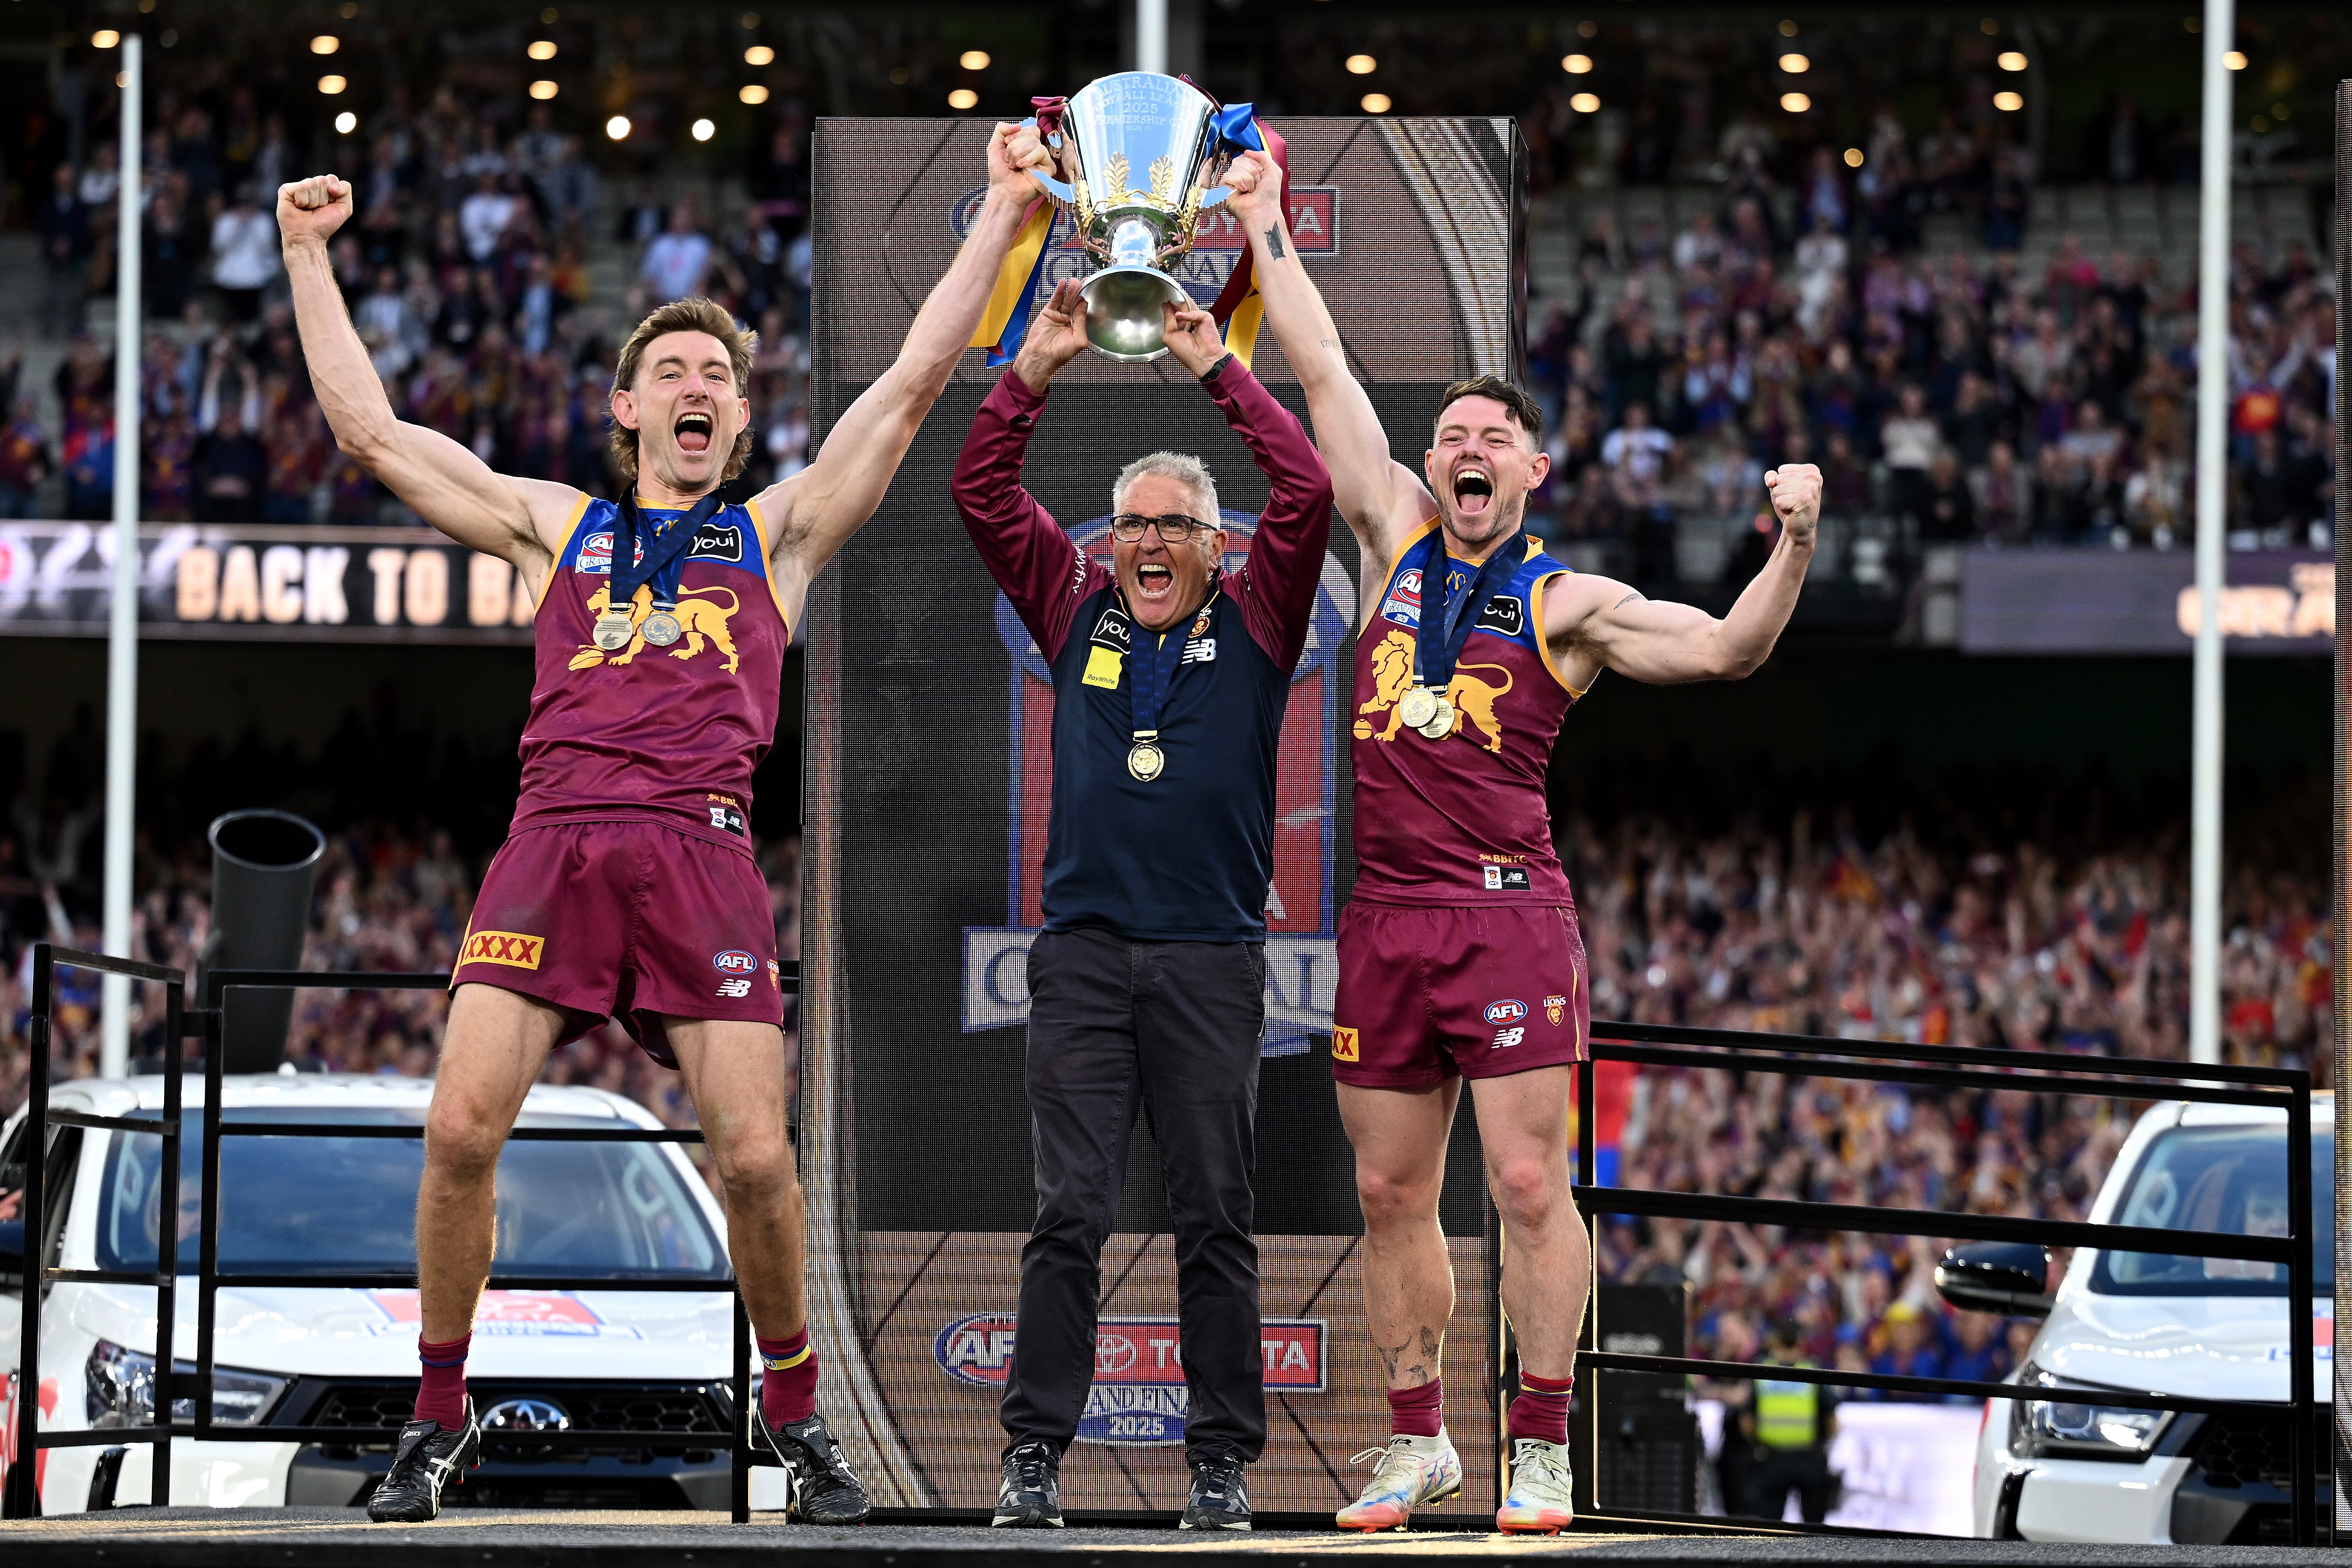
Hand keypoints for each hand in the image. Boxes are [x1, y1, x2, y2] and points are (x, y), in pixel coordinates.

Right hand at [278, 175, 352, 249]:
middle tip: (316, 209)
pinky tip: (298, 207)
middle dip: (324, 198)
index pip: (332, 178)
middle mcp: (309, 184)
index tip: (328, 206)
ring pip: (312, 183)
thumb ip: (345, 189)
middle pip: (323, 180)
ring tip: (307, 209)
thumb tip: (330, 184)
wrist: (310, 237)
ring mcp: (297, 186)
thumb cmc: (325, 224)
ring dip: (313, 201)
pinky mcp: (285, 190)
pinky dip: (303, 201)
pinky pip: (301, 187)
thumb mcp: (344, 208)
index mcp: (323, 186)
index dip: (334, 195)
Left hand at [988, 122, 1053, 206]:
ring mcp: (1043, 158)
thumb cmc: (1000, 173)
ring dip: (1018, 153)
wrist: (1003, 190)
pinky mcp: (1049, 168)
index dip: (1016, 134)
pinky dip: (1028, 158)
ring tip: (1014, 165)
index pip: (1028, 128)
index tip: (1006, 145)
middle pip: (1032, 132)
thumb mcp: (994, 146)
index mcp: (1026, 143)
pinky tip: (1022, 167)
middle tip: (1009, 160)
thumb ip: (1001, 129)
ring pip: (1035, 142)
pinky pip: (1041, 152)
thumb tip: (1017, 125)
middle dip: (1014, 146)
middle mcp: (1036, 149)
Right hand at [1011, 278, 1088, 392]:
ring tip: (1074, 281)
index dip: (1086, 300)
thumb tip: (1083, 305)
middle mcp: (1069, 320)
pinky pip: (1054, 300)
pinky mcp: (1048, 313)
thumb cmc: (1060, 354)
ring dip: (1070, 290)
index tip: (1091, 290)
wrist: (1041, 357)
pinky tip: (1063, 283)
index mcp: (1078, 327)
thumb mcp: (1078, 339)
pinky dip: (1058, 291)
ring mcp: (1058, 316)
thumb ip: (1081, 321)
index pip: (1084, 311)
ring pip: (1066, 300)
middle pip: (1075, 303)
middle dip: (1079, 292)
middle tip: (1083, 281)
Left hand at [1160, 302, 1225, 377]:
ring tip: (1171, 301)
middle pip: (1181, 308)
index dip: (1168, 309)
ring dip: (1180, 305)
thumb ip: (1168, 321)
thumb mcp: (1169, 336)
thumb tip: (1165, 308)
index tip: (1162, 303)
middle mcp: (1189, 324)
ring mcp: (1198, 320)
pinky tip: (1179, 315)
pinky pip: (1195, 312)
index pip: (1174, 315)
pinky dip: (1187, 314)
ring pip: (1189, 307)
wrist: (1201, 358)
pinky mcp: (1206, 318)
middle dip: (1174, 304)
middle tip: (1166, 300)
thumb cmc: (1186, 353)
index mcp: (1180, 329)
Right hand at [1222, 149, 1283, 230]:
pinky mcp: (1224, 189)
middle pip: (1239, 160)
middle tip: (1256, 184)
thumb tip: (1247, 151)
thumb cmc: (1269, 195)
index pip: (1245, 156)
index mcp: (1249, 170)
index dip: (1255, 164)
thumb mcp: (1273, 169)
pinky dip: (1238, 183)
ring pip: (1234, 168)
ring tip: (1250, 190)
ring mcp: (1231, 182)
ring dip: (1247, 179)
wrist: (1264, 210)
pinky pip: (1227, 176)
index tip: (1261, 175)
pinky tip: (1242, 191)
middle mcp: (1239, 175)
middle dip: (1252, 172)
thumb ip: (1263, 155)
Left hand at [1762, 463, 1821, 550]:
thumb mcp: (1779, 487)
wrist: (1799, 528)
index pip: (1782, 470)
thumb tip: (1771, 481)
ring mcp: (1811, 488)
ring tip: (1793, 506)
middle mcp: (1814, 477)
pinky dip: (1782, 508)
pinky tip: (1793, 512)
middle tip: (1793, 502)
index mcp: (1811, 470)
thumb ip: (1771, 477)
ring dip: (1781, 501)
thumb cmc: (1790, 505)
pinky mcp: (1805, 500)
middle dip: (1781, 492)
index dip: (1781, 483)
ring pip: (1777, 489)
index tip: (1793, 493)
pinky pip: (1779, 500)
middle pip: (1779, 478)